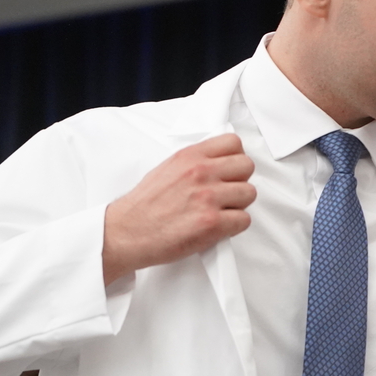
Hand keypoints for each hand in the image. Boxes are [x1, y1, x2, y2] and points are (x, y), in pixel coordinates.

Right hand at [102, 133, 255, 284]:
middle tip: (226, 193)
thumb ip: (195, 162)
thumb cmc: (144, 205)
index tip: (229, 170)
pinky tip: (218, 227)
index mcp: (190, 157)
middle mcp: (201, 173)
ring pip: (249, 194)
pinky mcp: (212, 223)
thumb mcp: (167, 168)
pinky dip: (234, 226)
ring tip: (220, 211)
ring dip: (238, 205)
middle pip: (246, 166)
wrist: (126, 232)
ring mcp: (208, 198)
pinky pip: (244, 220)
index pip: (233, 143)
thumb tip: (219, 161)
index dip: (235, 157)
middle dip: (239, 180)